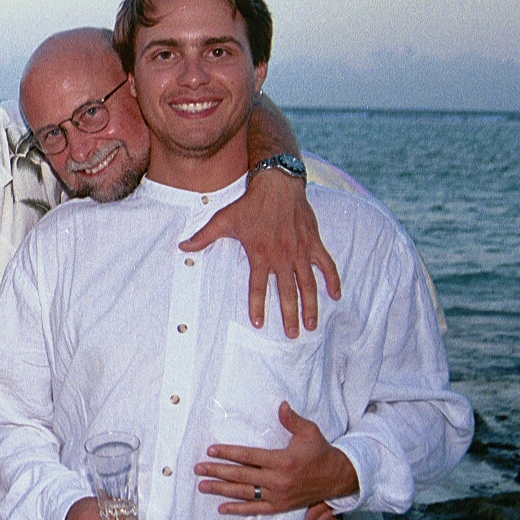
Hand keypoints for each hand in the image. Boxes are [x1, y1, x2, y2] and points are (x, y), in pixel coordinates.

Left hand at [180, 168, 340, 336]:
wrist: (277, 184)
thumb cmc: (249, 204)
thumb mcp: (223, 220)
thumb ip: (204, 237)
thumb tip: (182, 247)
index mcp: (260, 254)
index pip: (257, 287)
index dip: (257, 306)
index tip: (259, 324)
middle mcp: (282, 256)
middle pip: (287, 292)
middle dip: (289, 315)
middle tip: (293, 335)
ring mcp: (300, 250)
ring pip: (308, 284)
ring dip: (311, 305)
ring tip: (312, 324)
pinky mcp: (313, 242)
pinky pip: (327, 265)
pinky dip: (333, 280)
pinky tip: (337, 295)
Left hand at [195, 401, 359, 514]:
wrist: (338, 478)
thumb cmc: (321, 452)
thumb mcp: (309, 432)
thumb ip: (292, 420)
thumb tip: (281, 405)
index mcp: (283, 460)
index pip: (248, 456)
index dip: (228, 453)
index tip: (210, 450)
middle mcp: (278, 480)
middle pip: (241, 475)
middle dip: (217, 471)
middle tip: (198, 469)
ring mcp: (279, 495)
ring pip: (245, 492)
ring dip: (221, 490)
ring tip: (203, 486)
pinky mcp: (281, 507)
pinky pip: (256, 509)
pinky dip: (238, 509)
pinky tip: (222, 508)